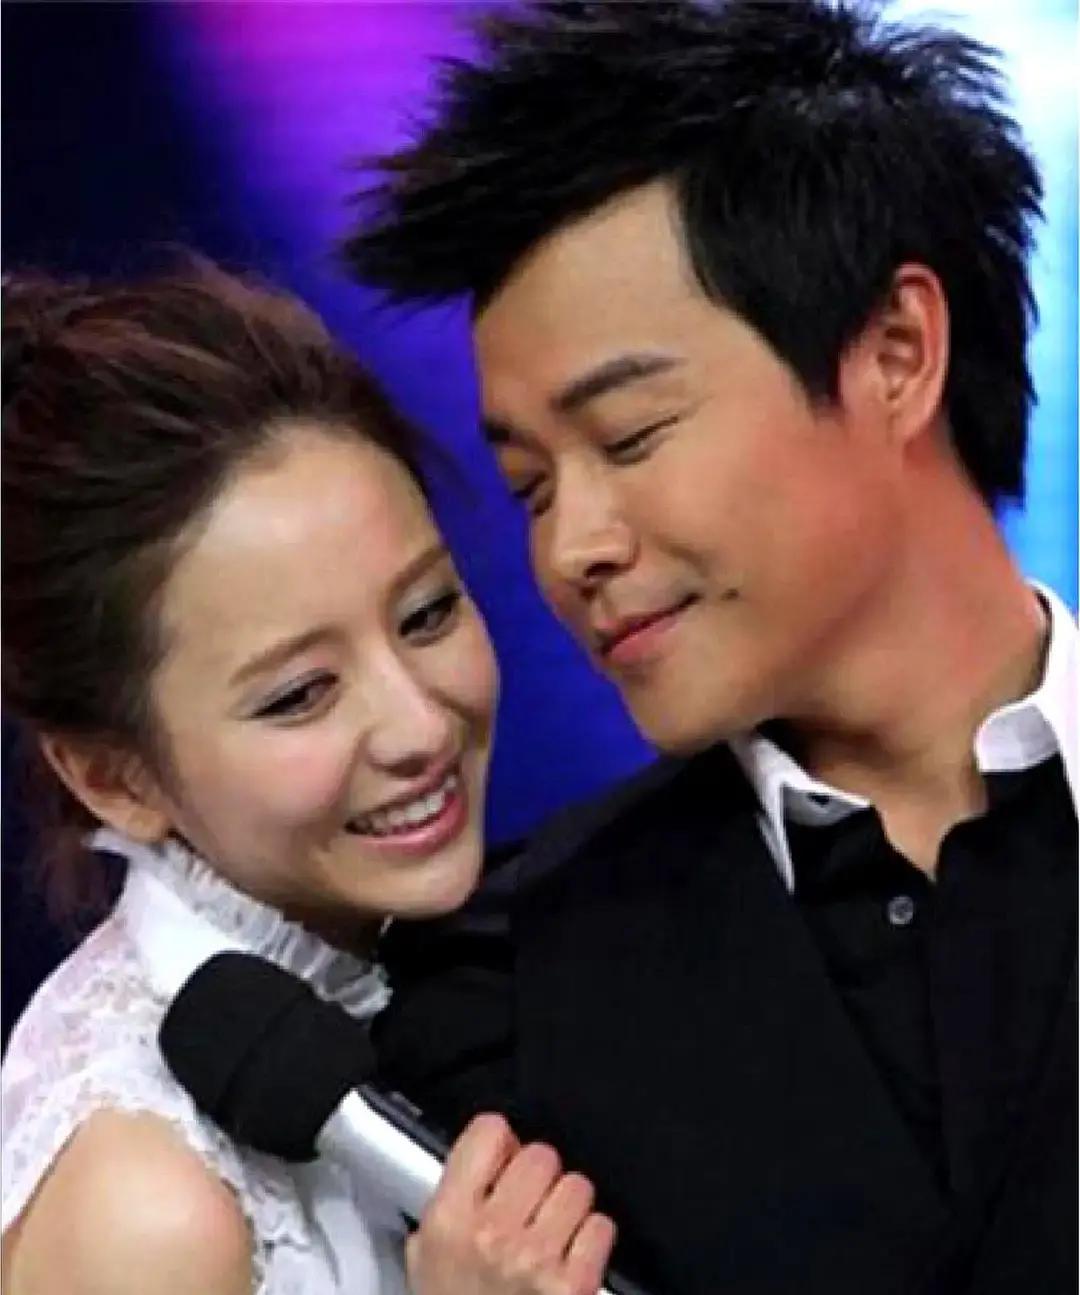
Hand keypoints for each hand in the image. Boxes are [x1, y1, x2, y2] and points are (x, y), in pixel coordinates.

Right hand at [406, 1113, 615, 1294]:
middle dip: (540, 1178)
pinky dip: (591, 1241)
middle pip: (541, 1155)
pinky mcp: (572, 1286)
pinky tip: (571, 1259)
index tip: (504, 1160)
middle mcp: (492, 1234)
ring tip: (551, 1236)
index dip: (502, 1144)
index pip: (490, 1132)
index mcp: (449, 1221)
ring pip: (577, 1187)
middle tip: (530, 1206)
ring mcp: (535, 1260)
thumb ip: (448, 1204)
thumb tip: (483, 1159)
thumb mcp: (425, 1261)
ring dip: (569, 1208)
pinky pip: (600, 1227)